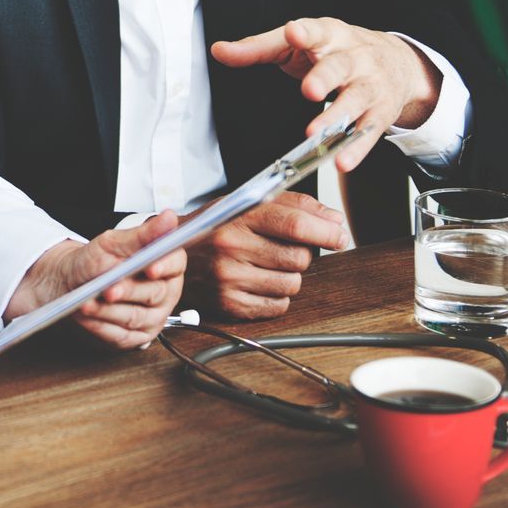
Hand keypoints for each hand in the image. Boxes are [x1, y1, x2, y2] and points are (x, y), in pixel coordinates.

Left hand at [7, 212, 186, 347]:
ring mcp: (153, 318)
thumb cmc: (95, 261)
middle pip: (154, 293)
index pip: (176, 263)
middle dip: (128, 291)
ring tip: (87, 303)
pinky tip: (86, 316)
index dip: (164, 265)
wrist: (72, 282)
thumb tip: (169, 217)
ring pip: (135, 317)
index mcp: (166, 265)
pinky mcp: (136, 338)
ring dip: (108, 311)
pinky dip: (100, 326)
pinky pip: (121, 335)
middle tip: (108, 289)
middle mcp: (165, 293)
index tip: (150, 267)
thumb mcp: (114, 242)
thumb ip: (143, 234)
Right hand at [185, 193, 350, 319]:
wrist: (168, 254)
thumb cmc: (212, 227)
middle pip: (299, 257)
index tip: (339, 236)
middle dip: (304, 253)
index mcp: (237, 216)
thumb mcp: (244, 203)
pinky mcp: (229, 304)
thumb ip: (291, 205)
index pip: (294, 224)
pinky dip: (277, 295)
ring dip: (290, 275)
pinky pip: (279, 305)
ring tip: (268, 265)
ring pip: (293, 283)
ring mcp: (229, 278)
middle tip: (286, 248)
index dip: (325, 232)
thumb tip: (333, 221)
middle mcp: (232, 246)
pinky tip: (259, 282)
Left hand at [211, 17, 441, 171]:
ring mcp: (370, 84)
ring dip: (336, 117)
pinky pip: (368, 132)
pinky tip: (342, 161)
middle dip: (324, 77)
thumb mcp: (298, 44)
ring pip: (355, 100)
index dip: (305, 33)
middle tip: (309, 90)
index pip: (316, 31)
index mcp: (329, 35)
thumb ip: (258, 48)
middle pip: (339, 66)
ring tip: (316, 133)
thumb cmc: (337, 50)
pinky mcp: (380, 112)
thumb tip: (219, 51)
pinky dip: (356, 148)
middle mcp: (354, 57)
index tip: (294, 33)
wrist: (397, 62)